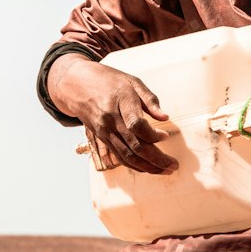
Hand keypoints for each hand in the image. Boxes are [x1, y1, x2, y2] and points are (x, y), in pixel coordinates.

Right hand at [50, 56, 175, 173]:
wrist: (76, 84)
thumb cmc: (109, 80)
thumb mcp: (132, 81)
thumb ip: (150, 99)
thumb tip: (165, 117)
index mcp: (120, 101)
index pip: (136, 124)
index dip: (153, 134)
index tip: (166, 136)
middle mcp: (110, 119)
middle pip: (134, 145)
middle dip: (156, 159)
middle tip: (173, 165)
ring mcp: (104, 131)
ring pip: (127, 155)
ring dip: (148, 167)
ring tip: (165, 171)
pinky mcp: (102, 138)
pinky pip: (119, 156)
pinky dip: (134, 165)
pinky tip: (148, 167)